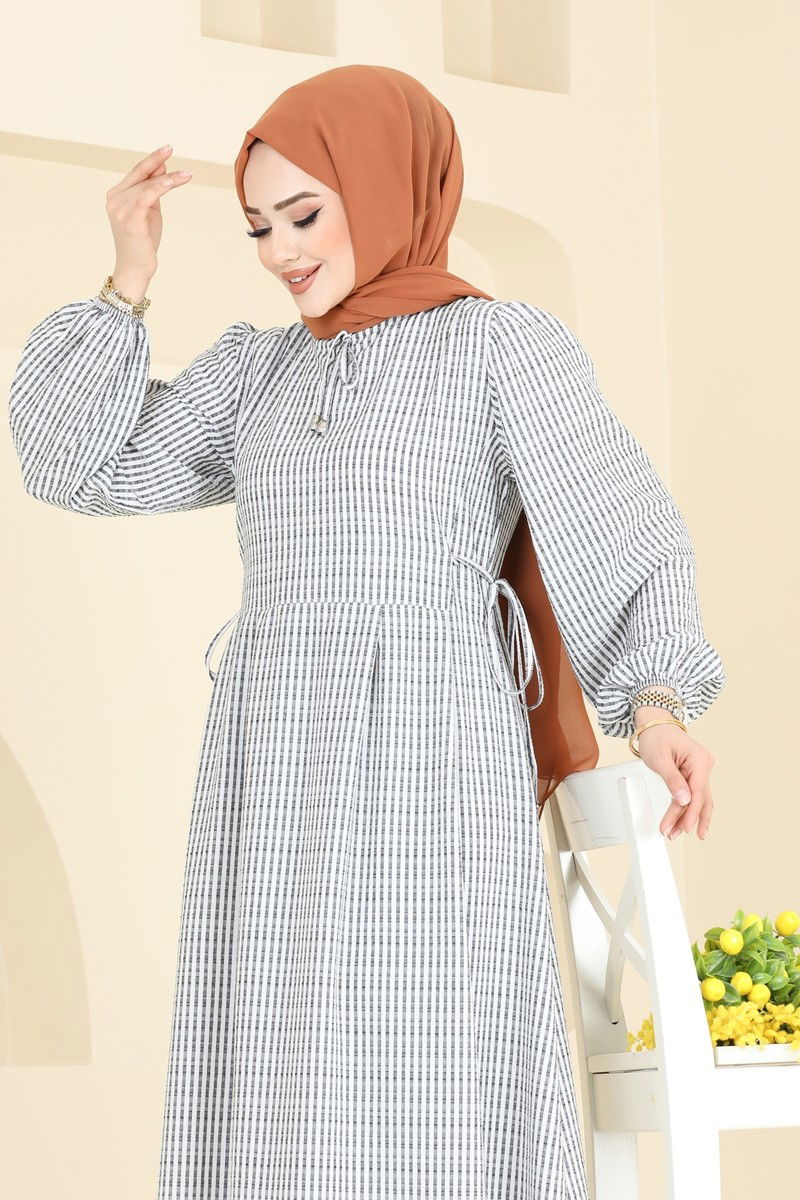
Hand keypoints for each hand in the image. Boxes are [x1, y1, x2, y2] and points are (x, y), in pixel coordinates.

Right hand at [105, 144, 191, 293]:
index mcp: (117, 195)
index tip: (167, 149)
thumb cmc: (143, 240)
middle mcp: (114, 199)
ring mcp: (120, 209)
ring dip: (168, 178)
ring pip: (147, 186)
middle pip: (141, 176)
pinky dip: (160, 187)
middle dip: (158, 162)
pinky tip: (173, 182)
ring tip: (187, 174)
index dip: (151, 160)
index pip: (136, 173)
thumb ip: (153, 190)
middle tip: (171, 148)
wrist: (135, 267)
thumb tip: (162, 167)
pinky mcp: (130, 219)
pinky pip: (146, 197)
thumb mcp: (150, 210)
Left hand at [633, 720, 715, 840]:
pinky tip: (678, 821)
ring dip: (686, 817)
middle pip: (700, 799)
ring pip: (696, 800)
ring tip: (675, 833)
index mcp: (700, 761)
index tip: (682, 828)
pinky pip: (690, 795)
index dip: (690, 813)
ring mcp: (699, 771)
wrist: (654, 724)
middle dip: (689, 819)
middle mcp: (703, 766)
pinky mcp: (692, 775)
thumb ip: (673, 780)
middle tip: (677, 835)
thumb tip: (684, 800)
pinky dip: (683, 808)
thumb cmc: (657, 736)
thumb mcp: (660, 759)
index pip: (698, 793)